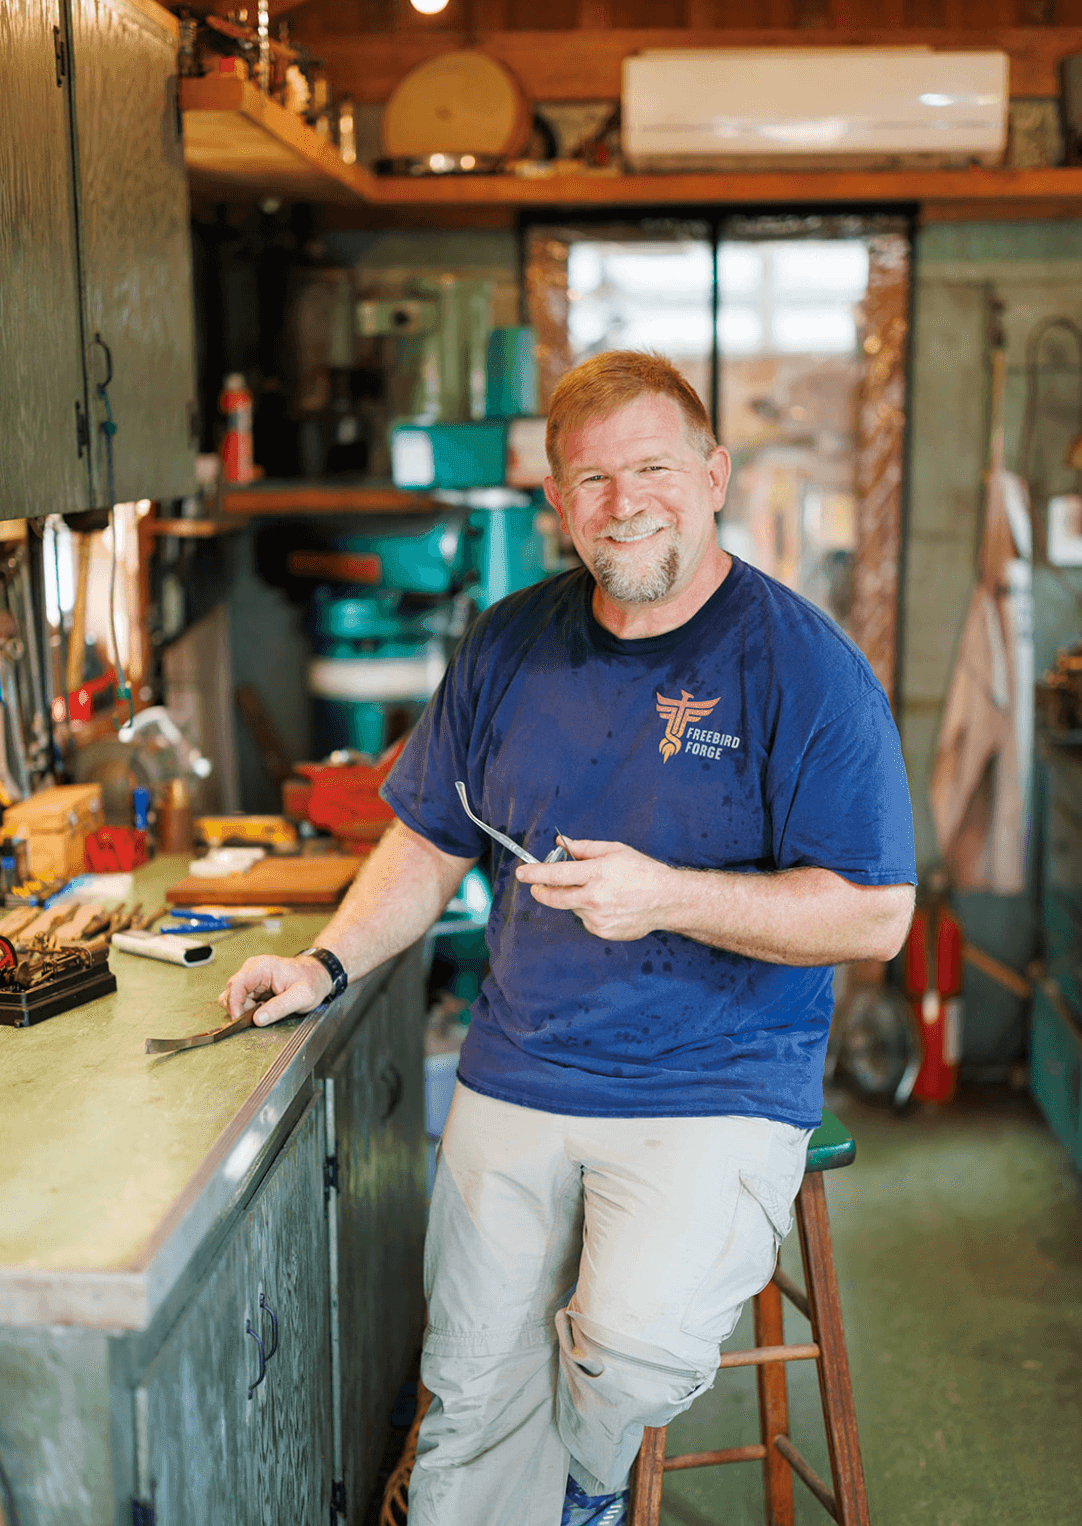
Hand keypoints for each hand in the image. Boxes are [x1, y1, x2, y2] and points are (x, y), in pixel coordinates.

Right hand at [219, 954, 332, 1025]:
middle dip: (241, 1009)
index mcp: (261, 967)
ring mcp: (252, 977)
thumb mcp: (302, 996)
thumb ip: (280, 1007)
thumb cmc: (312, 981)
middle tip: (260, 1017)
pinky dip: (249, 1009)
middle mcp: (253, 969)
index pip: (236, 985)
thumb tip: (257, 1019)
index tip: (239, 1020)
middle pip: (231, 992)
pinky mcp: (253, 985)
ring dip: (245, 1009)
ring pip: (234, 997)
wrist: (318, 974)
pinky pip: (242, 1000)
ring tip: (267, 1011)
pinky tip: (265, 1009)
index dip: (234, 1004)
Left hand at [514, 838, 679, 941]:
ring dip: (575, 899)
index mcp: (597, 873)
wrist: (667, 900)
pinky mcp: (603, 931)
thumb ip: (585, 847)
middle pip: (555, 898)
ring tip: (599, 891)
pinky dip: (589, 912)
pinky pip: (585, 920)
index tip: (522, 872)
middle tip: (537, 886)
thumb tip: (562, 843)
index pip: (556, 874)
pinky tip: (607, 905)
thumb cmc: (643, 872)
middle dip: (541, 891)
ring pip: (572, 908)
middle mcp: (595, 897)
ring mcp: (598, 918)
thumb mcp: (614, 850)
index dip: (535, 873)